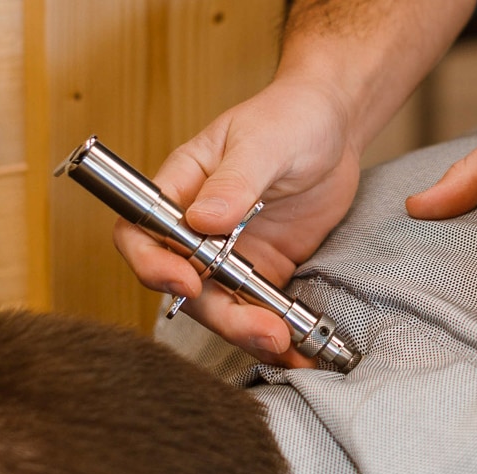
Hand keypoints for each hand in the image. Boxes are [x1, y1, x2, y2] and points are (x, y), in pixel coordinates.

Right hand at [115, 78, 360, 364]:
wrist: (335, 128)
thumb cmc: (290, 118)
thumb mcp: (264, 143)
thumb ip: (235, 182)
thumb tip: (203, 221)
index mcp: (181, 190)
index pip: (142, 233)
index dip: (153, 264)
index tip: (186, 280)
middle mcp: (197, 230)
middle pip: (187, 286)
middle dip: (221, 315)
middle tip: (261, 331)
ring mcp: (231, 256)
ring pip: (223, 307)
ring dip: (250, 333)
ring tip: (286, 346)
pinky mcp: (264, 273)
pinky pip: (262, 311)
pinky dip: (279, 335)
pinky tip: (301, 352)